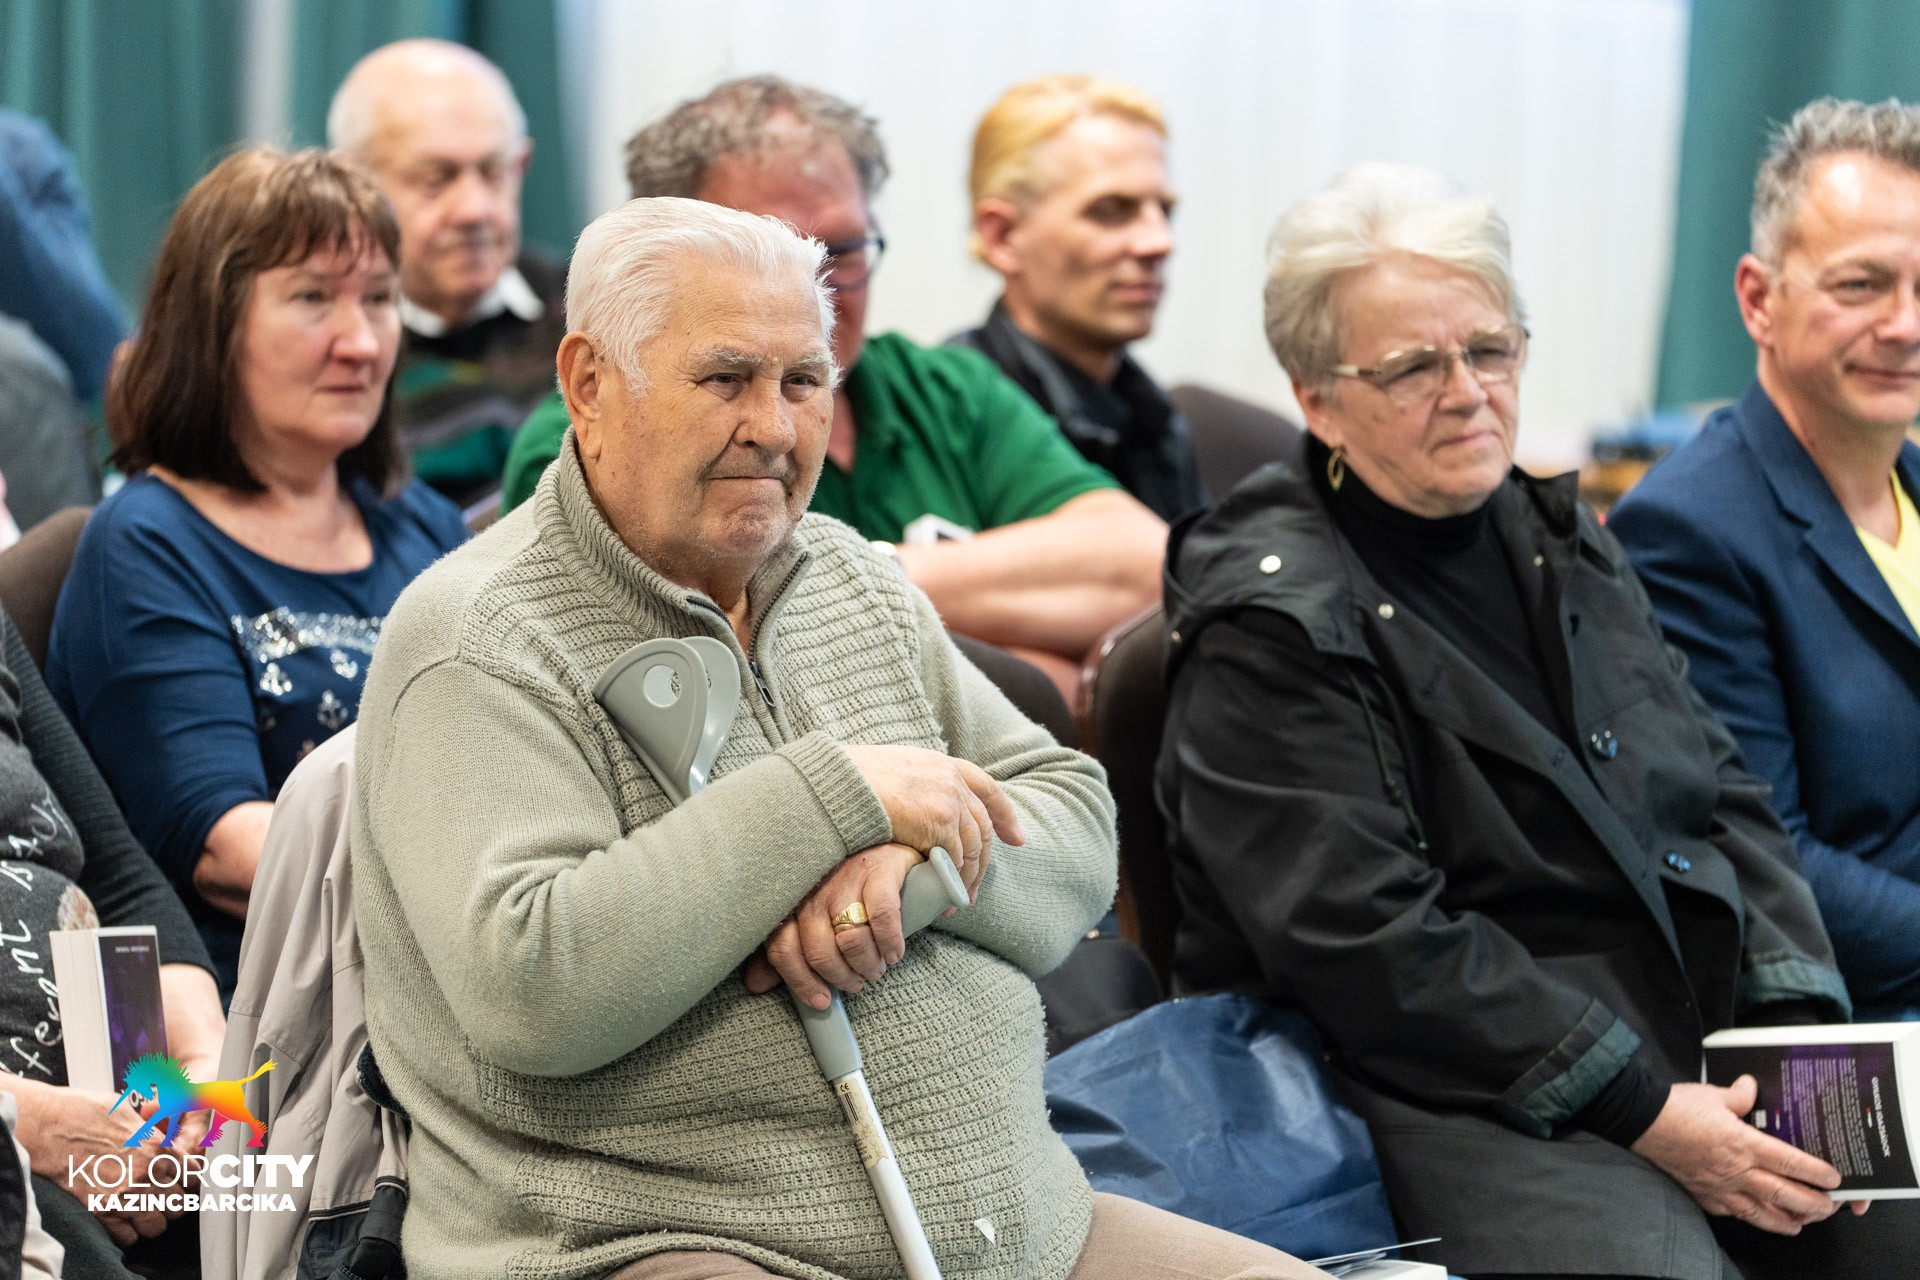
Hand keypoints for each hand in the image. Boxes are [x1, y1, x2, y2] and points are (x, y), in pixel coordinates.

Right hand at [8, 1076, 179, 1244]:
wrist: (48, 1125)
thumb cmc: (85, 1112)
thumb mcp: (131, 1113)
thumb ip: (153, 1132)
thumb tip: (167, 1140)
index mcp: (157, 1147)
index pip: (192, 1175)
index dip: (188, 1178)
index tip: (181, 1179)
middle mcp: (144, 1174)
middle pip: (178, 1204)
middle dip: (172, 1200)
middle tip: (161, 1195)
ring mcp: (122, 1195)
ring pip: (157, 1225)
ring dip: (152, 1218)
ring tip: (144, 1209)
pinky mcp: (99, 1210)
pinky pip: (128, 1236)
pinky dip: (128, 1230)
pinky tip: (123, 1218)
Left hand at [745, 843, 924, 1009]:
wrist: (885, 841)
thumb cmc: (844, 887)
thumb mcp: (809, 916)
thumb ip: (786, 950)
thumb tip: (755, 984)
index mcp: (792, 902)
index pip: (782, 949)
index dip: (801, 982)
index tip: (821, 1000)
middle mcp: (814, 890)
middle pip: (818, 950)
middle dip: (841, 977)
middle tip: (857, 983)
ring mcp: (845, 878)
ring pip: (850, 940)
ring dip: (867, 965)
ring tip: (876, 968)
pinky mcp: (877, 871)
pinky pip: (881, 918)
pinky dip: (889, 944)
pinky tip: (893, 953)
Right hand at [841, 744, 1022, 895]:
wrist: (840, 783)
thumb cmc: (851, 782)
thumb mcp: (891, 772)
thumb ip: (912, 786)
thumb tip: (913, 805)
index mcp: (942, 764)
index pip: (986, 787)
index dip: (1004, 814)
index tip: (1016, 838)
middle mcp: (951, 779)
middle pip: (983, 824)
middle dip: (986, 859)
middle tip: (977, 888)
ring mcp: (949, 799)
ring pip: (973, 847)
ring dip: (969, 878)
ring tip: (960, 900)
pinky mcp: (940, 821)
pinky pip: (956, 858)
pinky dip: (953, 882)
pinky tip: (945, 897)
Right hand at [1632, 1076, 1845, 1234]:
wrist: (1640, 1122)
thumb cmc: (1677, 1107)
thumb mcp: (1713, 1095)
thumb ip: (1740, 1096)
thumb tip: (1752, 1087)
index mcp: (1744, 1143)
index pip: (1791, 1163)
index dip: (1817, 1173)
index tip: (1835, 1179)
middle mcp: (1737, 1170)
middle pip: (1785, 1195)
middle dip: (1813, 1205)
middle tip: (1829, 1206)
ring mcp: (1721, 1188)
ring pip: (1763, 1213)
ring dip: (1787, 1221)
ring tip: (1801, 1223)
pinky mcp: (1704, 1196)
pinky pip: (1734, 1212)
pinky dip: (1751, 1217)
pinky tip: (1759, 1216)